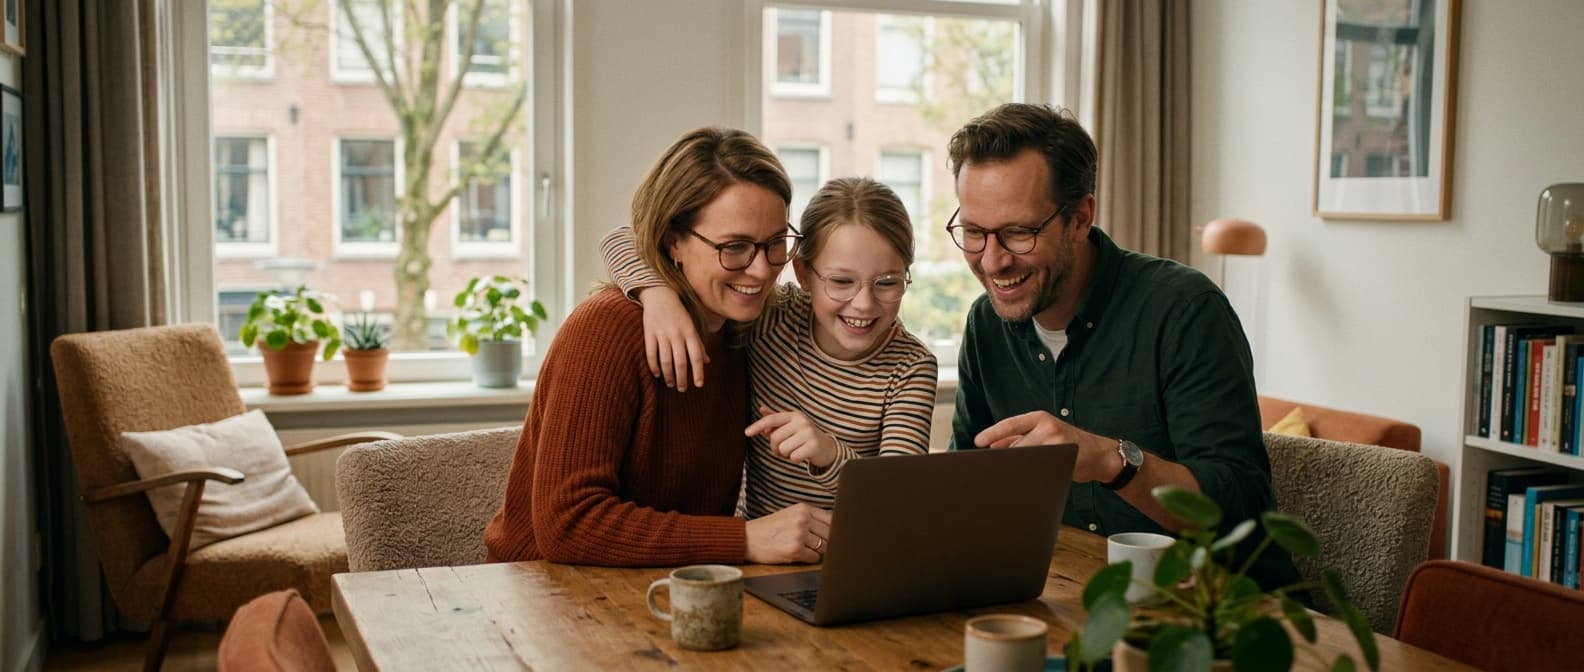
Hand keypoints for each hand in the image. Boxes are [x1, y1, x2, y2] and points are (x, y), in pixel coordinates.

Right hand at [636, 286, 707, 390]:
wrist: (660, 295)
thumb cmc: (679, 314)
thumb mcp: (691, 326)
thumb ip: (698, 344)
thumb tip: (707, 361)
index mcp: (690, 332)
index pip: (696, 356)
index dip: (698, 372)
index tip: (698, 385)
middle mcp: (677, 334)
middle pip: (681, 361)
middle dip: (682, 378)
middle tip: (682, 389)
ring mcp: (662, 333)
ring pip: (666, 360)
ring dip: (668, 375)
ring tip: (671, 384)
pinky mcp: (649, 333)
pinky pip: (651, 353)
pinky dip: (654, 366)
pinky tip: (656, 374)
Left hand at [745, 405, 839, 468]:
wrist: (827, 448)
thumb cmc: (804, 436)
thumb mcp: (791, 425)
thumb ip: (775, 419)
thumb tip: (762, 409)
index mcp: (794, 415)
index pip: (771, 420)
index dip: (757, 426)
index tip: (746, 433)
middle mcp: (801, 422)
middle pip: (775, 438)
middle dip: (776, 448)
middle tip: (785, 448)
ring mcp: (808, 433)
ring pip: (783, 449)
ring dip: (786, 454)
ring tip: (795, 450)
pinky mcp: (813, 446)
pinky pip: (793, 457)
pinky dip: (795, 459)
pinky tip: (803, 455)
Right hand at [745, 503, 832, 563]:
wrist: (747, 538)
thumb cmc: (769, 528)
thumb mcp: (790, 514)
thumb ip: (811, 518)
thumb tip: (837, 527)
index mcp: (803, 508)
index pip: (832, 519)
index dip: (835, 529)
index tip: (834, 535)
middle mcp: (802, 519)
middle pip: (831, 534)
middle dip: (825, 542)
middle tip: (812, 544)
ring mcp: (799, 535)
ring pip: (824, 547)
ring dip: (816, 551)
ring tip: (802, 548)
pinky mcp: (794, 550)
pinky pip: (814, 558)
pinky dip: (808, 559)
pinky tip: (797, 554)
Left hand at [974, 411, 1117, 482]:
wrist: (1100, 455)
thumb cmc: (1068, 443)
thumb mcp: (1044, 434)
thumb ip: (1020, 437)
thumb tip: (993, 445)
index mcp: (1040, 418)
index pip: (1011, 424)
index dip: (993, 433)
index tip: (978, 442)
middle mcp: (1048, 426)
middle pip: (1017, 445)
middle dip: (1005, 458)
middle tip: (990, 468)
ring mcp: (1057, 441)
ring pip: (1027, 457)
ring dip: (1017, 468)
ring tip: (1008, 476)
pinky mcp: (1065, 457)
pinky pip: (1041, 468)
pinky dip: (1032, 475)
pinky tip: (1028, 480)